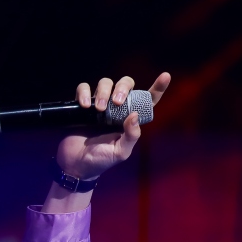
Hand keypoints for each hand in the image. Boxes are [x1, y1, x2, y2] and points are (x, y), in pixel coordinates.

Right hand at [54, 72, 171, 181]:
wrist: (76, 165)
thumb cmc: (101, 160)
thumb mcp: (120, 152)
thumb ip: (131, 136)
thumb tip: (134, 115)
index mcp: (130, 119)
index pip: (148, 100)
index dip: (158, 87)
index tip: (165, 76)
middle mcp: (117, 109)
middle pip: (126, 84)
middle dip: (122, 87)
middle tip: (116, 102)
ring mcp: (100, 105)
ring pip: (105, 83)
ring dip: (103, 91)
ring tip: (98, 109)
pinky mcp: (83, 105)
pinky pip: (83, 88)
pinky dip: (84, 93)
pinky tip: (85, 106)